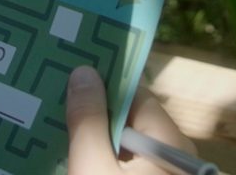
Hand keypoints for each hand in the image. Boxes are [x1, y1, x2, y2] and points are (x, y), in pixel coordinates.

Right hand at [67, 67, 196, 174]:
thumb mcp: (93, 168)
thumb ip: (88, 122)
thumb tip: (84, 71)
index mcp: (171, 141)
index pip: (135, 94)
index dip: (102, 83)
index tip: (70, 72)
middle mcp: (177, 154)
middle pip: (132, 119)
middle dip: (97, 111)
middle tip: (58, 101)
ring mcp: (168, 173)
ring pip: (130, 145)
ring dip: (99, 139)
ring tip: (61, 129)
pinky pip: (132, 165)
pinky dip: (109, 160)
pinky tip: (81, 159)